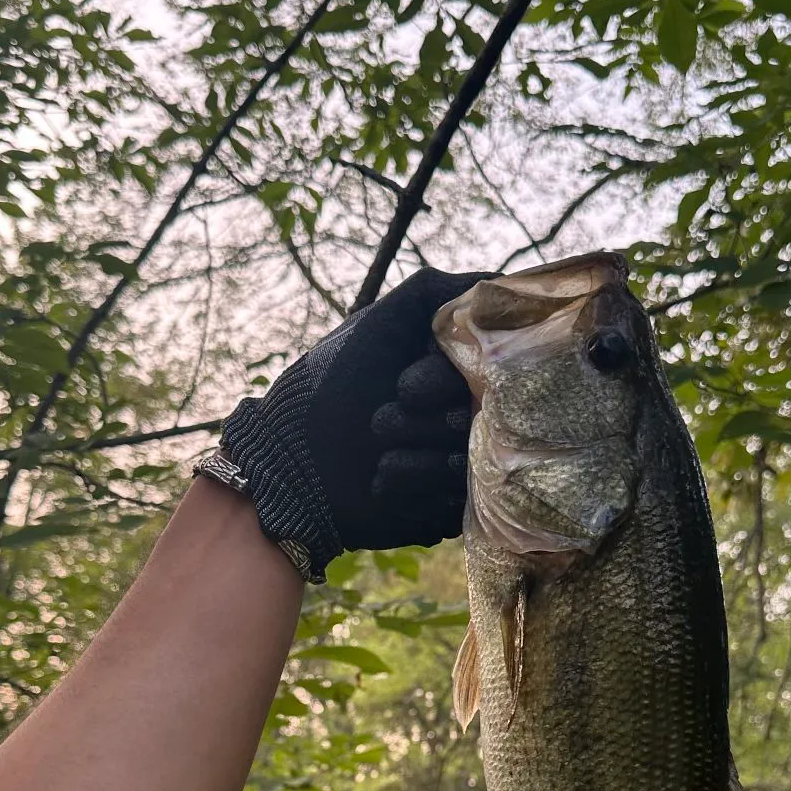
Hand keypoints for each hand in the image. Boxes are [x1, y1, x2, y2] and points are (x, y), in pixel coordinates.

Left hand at [213, 268, 489, 579]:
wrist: (290, 464)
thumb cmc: (328, 387)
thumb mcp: (377, 324)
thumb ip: (435, 292)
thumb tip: (501, 284)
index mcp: (451, 370)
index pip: (485, 372)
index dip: (442, 380)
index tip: (403, 387)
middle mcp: (462, 413)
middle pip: (485, 418)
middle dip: (429, 422)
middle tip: (380, 422)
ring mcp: (457, 461)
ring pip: (473, 460)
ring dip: (419, 455)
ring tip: (378, 453)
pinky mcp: (448, 506)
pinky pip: (461, 500)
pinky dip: (415, 485)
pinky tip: (381, 479)